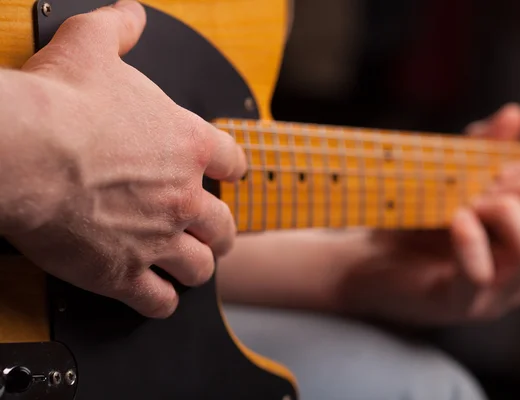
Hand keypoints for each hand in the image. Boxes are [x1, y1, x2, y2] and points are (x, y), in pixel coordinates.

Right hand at [3, 1, 245, 317]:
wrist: (24, 150)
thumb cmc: (60, 104)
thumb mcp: (92, 47)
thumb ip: (118, 29)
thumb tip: (130, 14)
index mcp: (188, 145)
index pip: (235, 163)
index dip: (233, 171)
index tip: (228, 177)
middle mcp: (183, 196)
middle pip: (224, 226)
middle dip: (221, 232)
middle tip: (213, 234)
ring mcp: (158, 238)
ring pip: (200, 267)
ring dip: (197, 268)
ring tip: (189, 267)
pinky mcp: (124, 272)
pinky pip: (159, 301)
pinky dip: (161, 302)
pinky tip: (156, 298)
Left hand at [342, 103, 519, 324]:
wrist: (358, 259)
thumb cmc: (406, 222)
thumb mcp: (448, 182)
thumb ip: (481, 151)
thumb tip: (515, 114)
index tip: (492, 170)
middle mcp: (517, 276)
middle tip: (477, 189)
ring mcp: (490, 296)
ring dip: (503, 212)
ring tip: (464, 206)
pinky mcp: (455, 304)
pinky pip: (481, 275)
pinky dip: (470, 239)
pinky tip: (454, 219)